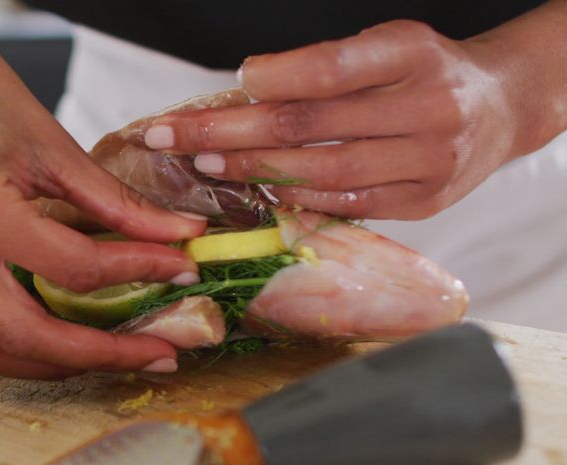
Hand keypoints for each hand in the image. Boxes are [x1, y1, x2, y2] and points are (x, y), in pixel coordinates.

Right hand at [0, 19, 205, 377]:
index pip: (70, 268)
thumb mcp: (49, 138)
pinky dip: (7, 346)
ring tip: (104, 355)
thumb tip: (176, 236)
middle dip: (99, 355)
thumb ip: (112, 200)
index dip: (136, 272)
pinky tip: (49, 335)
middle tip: (157, 354)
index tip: (180, 271)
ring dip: (49, 365)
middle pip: (23, 336)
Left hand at [142, 20, 523, 219]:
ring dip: (255, 170)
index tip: (234, 82)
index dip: (275, 78)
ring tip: (208, 164)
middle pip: (311, 125)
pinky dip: (299, 199)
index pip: (330, 68)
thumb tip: (242, 95)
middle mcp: (427, 107)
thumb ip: (324, 69)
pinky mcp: (426, 202)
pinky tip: (261, 192)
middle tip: (175, 136)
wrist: (501, 107)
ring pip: (324, 173)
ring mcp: (429, 161)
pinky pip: (349, 206)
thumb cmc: (422, 73)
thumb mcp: (385, 47)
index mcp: (412, 54)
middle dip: (231, 130)